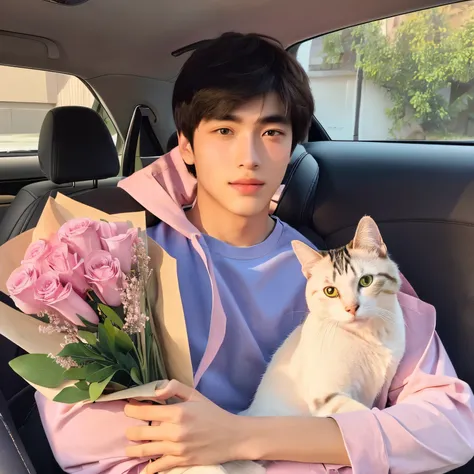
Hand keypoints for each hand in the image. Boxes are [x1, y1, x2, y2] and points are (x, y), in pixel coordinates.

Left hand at [124, 379, 246, 472]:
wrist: (232, 436)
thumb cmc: (213, 413)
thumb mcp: (196, 395)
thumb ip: (175, 388)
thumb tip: (157, 390)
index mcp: (178, 412)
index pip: (147, 411)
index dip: (133, 410)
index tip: (127, 409)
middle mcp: (174, 431)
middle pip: (143, 432)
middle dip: (132, 431)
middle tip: (128, 431)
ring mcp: (177, 448)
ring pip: (147, 450)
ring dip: (134, 450)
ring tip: (128, 450)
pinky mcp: (182, 461)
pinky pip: (160, 466)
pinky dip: (150, 469)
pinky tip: (145, 469)